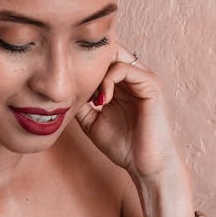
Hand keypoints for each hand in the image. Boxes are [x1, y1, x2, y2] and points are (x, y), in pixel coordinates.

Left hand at [75, 46, 185, 184]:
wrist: (145, 166)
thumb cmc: (123, 147)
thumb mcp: (93, 121)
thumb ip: (81, 103)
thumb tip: (63, 90)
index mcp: (123, 83)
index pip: (102, 58)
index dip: (83, 65)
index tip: (71, 88)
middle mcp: (135, 76)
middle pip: (107, 51)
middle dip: (87, 64)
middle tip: (76, 86)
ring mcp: (144, 78)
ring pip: (114, 56)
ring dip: (95, 74)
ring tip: (91, 99)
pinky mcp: (152, 85)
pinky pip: (125, 69)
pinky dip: (108, 81)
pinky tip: (102, 101)